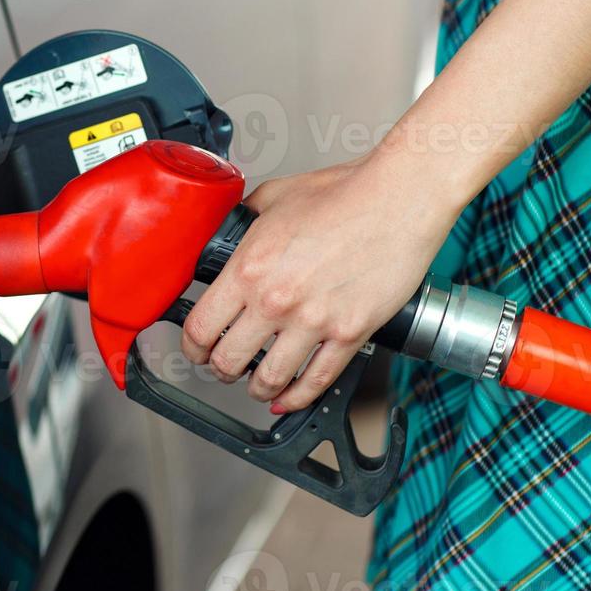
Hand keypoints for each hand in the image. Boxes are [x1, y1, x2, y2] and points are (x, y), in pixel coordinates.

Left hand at [180, 152, 458, 413]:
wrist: (399, 199)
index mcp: (249, 267)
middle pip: (227, 360)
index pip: (201, 326)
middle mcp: (275, 300)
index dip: (192, 345)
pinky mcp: (349, 334)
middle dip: (220, 368)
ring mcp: (313, 321)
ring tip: (256, 384)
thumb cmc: (345, 193)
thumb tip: (233, 230)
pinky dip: (298, 396)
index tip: (196, 347)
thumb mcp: (275, 196)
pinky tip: (289, 397)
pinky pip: (317, 380)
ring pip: (269, 380)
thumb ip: (247, 219)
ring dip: (256, 387)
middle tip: (223, 366)